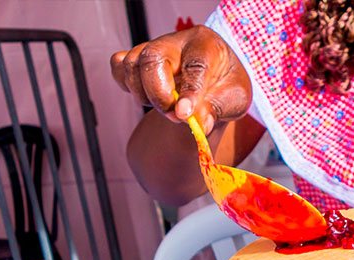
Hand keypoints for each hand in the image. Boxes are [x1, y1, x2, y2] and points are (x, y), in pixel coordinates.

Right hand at [110, 25, 251, 133]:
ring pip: (132, 65)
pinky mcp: (136, 56)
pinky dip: (127, 86)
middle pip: (153, 58)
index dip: (189, 91)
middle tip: (174, 116)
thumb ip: (217, 110)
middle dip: (159, 94)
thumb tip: (198, 124)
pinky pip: (119, 67)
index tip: (184, 114)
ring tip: (167, 108)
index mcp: (206, 44)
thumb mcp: (234, 100)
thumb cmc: (225, 87)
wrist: (213, 84)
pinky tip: (147, 97)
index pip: (195, 65)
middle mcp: (177, 41)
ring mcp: (153, 46)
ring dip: (144, 95)